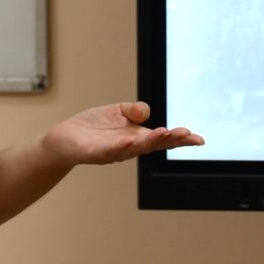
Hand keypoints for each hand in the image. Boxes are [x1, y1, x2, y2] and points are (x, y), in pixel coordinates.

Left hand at [41, 101, 204, 167]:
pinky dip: (121, 147)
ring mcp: (114, 152)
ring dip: (151, 141)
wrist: (64, 140)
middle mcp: (129, 147)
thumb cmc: (93, 127)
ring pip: (136, 148)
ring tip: (165, 134)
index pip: (162, 139)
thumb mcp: (118, 111)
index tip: (198, 139)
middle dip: (171, 140)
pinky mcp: (95, 153)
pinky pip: (110, 151)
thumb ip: (134, 110)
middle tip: (187, 135)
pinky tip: (130, 140)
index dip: (180, 139)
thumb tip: (146, 112)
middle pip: (154, 144)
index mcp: (137, 137)